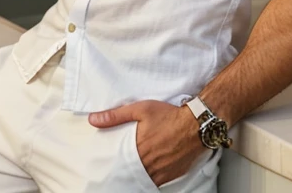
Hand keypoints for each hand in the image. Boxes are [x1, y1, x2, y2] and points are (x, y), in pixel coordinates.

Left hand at [89, 100, 203, 186]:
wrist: (197, 125)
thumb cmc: (169, 115)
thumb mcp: (141, 109)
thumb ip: (116, 116)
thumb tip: (94, 120)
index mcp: (137, 149)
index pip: (119, 164)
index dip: (113, 167)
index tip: (107, 168)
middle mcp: (148, 165)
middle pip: (131, 174)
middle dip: (126, 171)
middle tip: (121, 170)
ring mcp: (161, 173)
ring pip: (144, 180)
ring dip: (139, 175)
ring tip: (136, 169)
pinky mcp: (172, 175)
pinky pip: (158, 182)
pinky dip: (152, 178)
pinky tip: (150, 172)